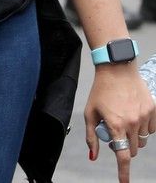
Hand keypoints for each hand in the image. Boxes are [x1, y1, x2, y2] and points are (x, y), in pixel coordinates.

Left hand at [85, 64, 155, 182]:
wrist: (116, 69)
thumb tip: (93, 156)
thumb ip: (91, 136)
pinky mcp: (152, 110)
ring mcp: (144, 117)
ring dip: (134, 138)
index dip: (123, 172)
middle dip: (125, 146)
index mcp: (115, 124)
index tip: (124, 182)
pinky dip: (143, 128)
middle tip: (115, 133)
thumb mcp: (90, 113)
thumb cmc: (100, 90)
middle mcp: (132, 123)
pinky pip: (151, 129)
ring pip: (143, 141)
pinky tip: (134, 116)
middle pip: (133, 149)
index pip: (123, 155)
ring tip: (124, 123)